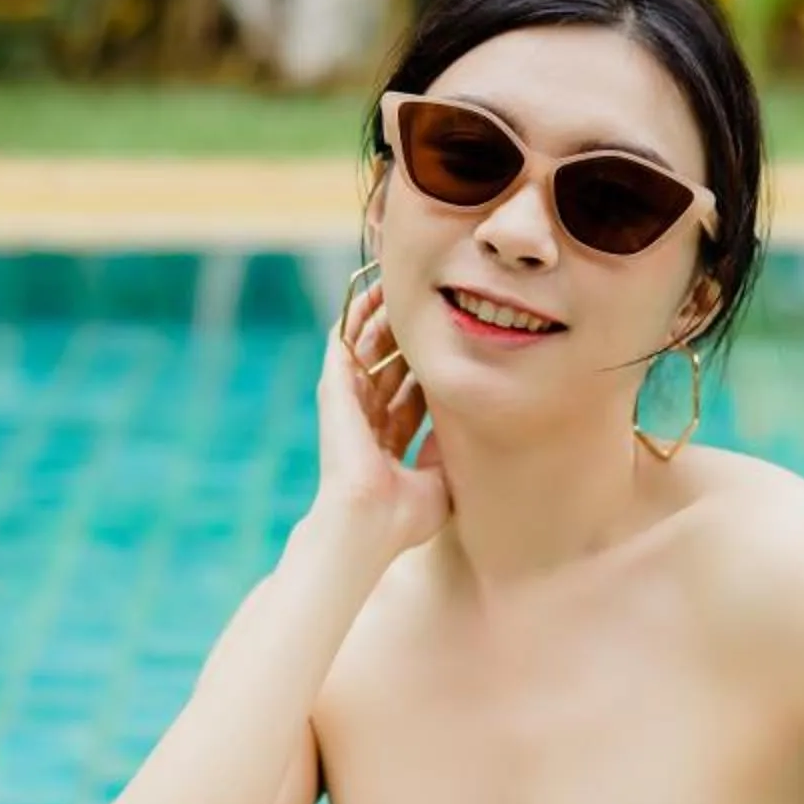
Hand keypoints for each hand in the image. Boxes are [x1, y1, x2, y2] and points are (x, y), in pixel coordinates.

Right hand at [315, 280, 445, 554]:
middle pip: (390, 364)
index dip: (430, 368)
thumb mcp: (441, 480)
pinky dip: (356, 314)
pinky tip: (372, 288)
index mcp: (389, 441)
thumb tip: (469, 423)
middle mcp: (368, 418)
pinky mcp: (335, 389)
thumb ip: (449, 450)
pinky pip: (344, 341)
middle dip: (408, 334)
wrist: (369, 522)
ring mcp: (349, 402)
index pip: (411, 394)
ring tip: (403, 281)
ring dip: (382, 315)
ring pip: (367, 346)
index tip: (454, 343)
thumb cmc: (403, 516)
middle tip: (434, 300)